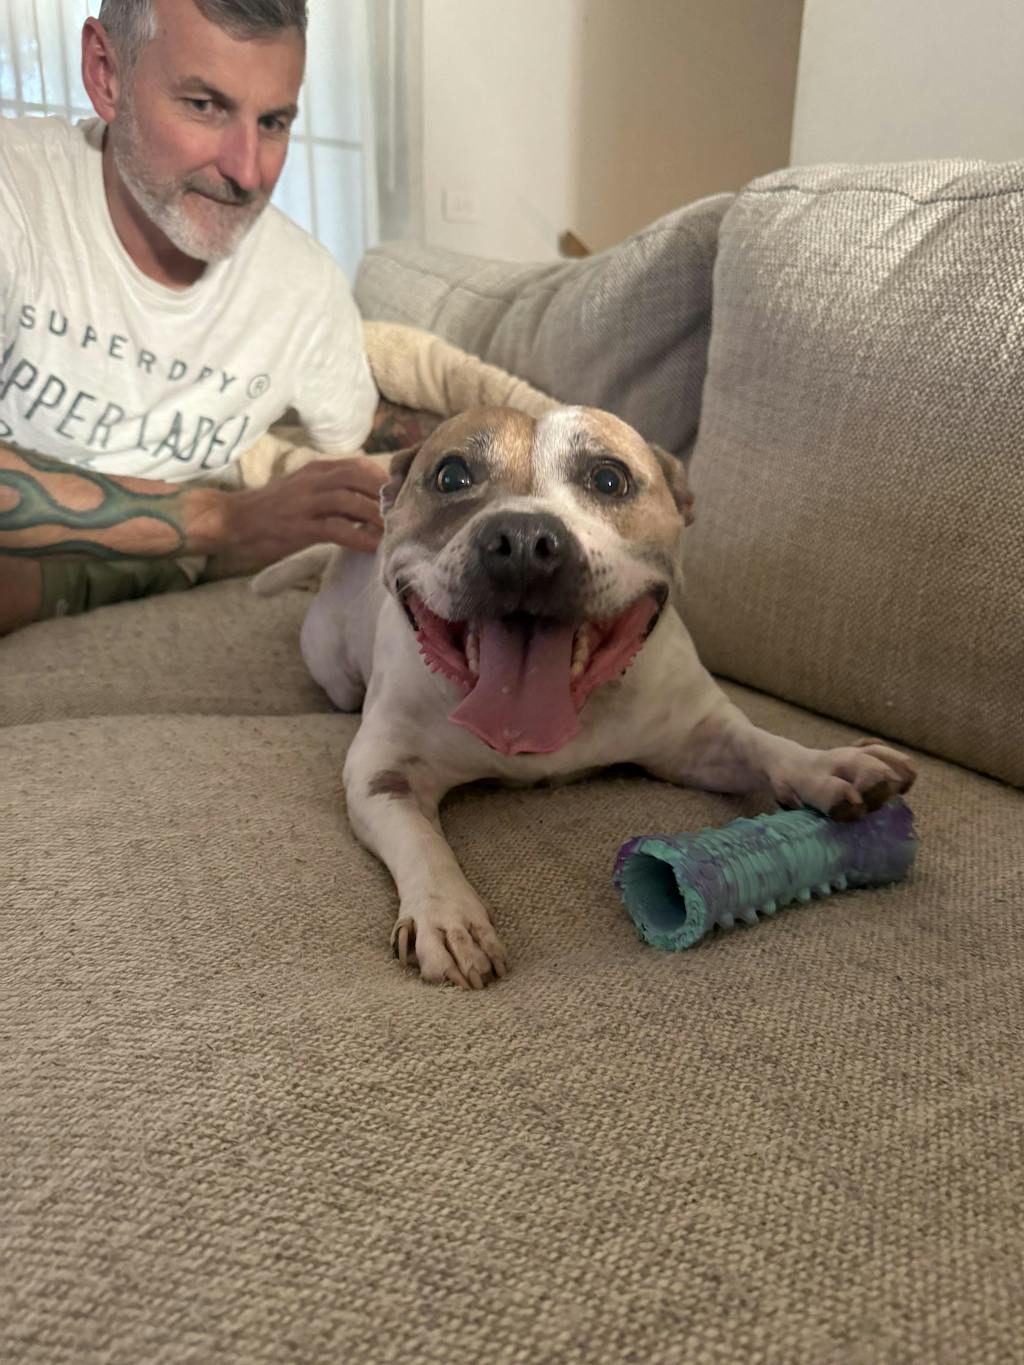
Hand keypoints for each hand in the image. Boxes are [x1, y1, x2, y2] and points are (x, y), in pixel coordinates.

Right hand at [200, 457, 387, 575]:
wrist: (233, 521)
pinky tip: (375, 547)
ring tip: (396, 530)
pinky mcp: (299, 527)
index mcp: (315, 469)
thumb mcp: (304, 491)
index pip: (358, 464)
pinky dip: (359, 538)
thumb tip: (368, 503)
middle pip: (358, 476)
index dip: (383, 478)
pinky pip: (336, 530)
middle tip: (404, 511)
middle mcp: (312, 480)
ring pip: (350, 500)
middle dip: (385, 493)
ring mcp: (305, 503)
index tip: (401, 494)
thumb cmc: (271, 510)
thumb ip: (333, 492)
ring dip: (377, 515)